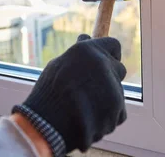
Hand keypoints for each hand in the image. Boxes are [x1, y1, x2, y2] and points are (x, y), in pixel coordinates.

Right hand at [17, 35, 126, 152]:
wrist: (46, 126)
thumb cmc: (48, 94)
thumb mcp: (58, 65)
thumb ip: (78, 54)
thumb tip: (86, 39)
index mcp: (90, 50)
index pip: (114, 45)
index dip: (110, 54)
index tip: (106, 62)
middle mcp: (105, 65)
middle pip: (119, 69)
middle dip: (110, 77)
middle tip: (91, 89)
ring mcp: (114, 89)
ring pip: (117, 93)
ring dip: (107, 99)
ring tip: (84, 109)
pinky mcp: (118, 111)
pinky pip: (118, 113)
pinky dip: (108, 117)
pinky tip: (90, 120)